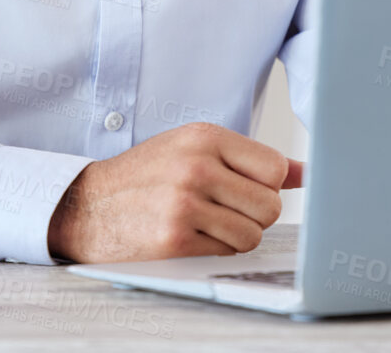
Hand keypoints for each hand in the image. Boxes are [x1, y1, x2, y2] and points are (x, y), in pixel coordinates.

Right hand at [46, 122, 303, 262]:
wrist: (86, 205)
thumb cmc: (145, 177)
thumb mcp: (192, 150)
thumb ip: (248, 160)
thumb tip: (304, 173)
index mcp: (204, 137)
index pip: (275, 167)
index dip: (266, 185)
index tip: (245, 188)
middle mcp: (196, 166)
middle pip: (270, 205)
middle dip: (253, 214)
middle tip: (224, 209)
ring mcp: (185, 203)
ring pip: (253, 234)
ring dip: (236, 236)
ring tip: (206, 223)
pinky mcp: (176, 239)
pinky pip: (227, 252)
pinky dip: (215, 250)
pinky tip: (190, 236)